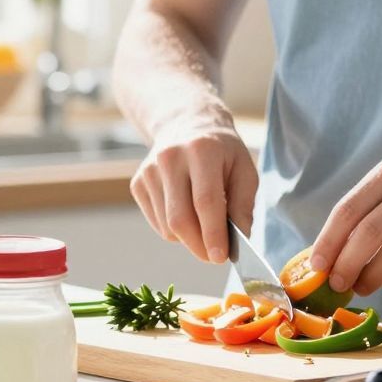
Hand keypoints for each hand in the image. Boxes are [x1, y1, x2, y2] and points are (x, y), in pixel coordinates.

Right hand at [130, 119, 257, 263]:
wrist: (186, 124)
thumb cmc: (221, 151)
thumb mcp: (244, 169)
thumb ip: (243, 204)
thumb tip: (239, 239)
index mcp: (202, 150)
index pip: (205, 201)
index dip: (213, 233)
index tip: (221, 257)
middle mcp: (170, 158)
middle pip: (180, 218)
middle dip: (199, 246)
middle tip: (215, 256)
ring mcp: (149, 171)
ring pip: (167, 226)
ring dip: (189, 239)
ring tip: (205, 225)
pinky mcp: (137, 183)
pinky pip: (157, 223)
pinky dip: (175, 230)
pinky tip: (187, 212)